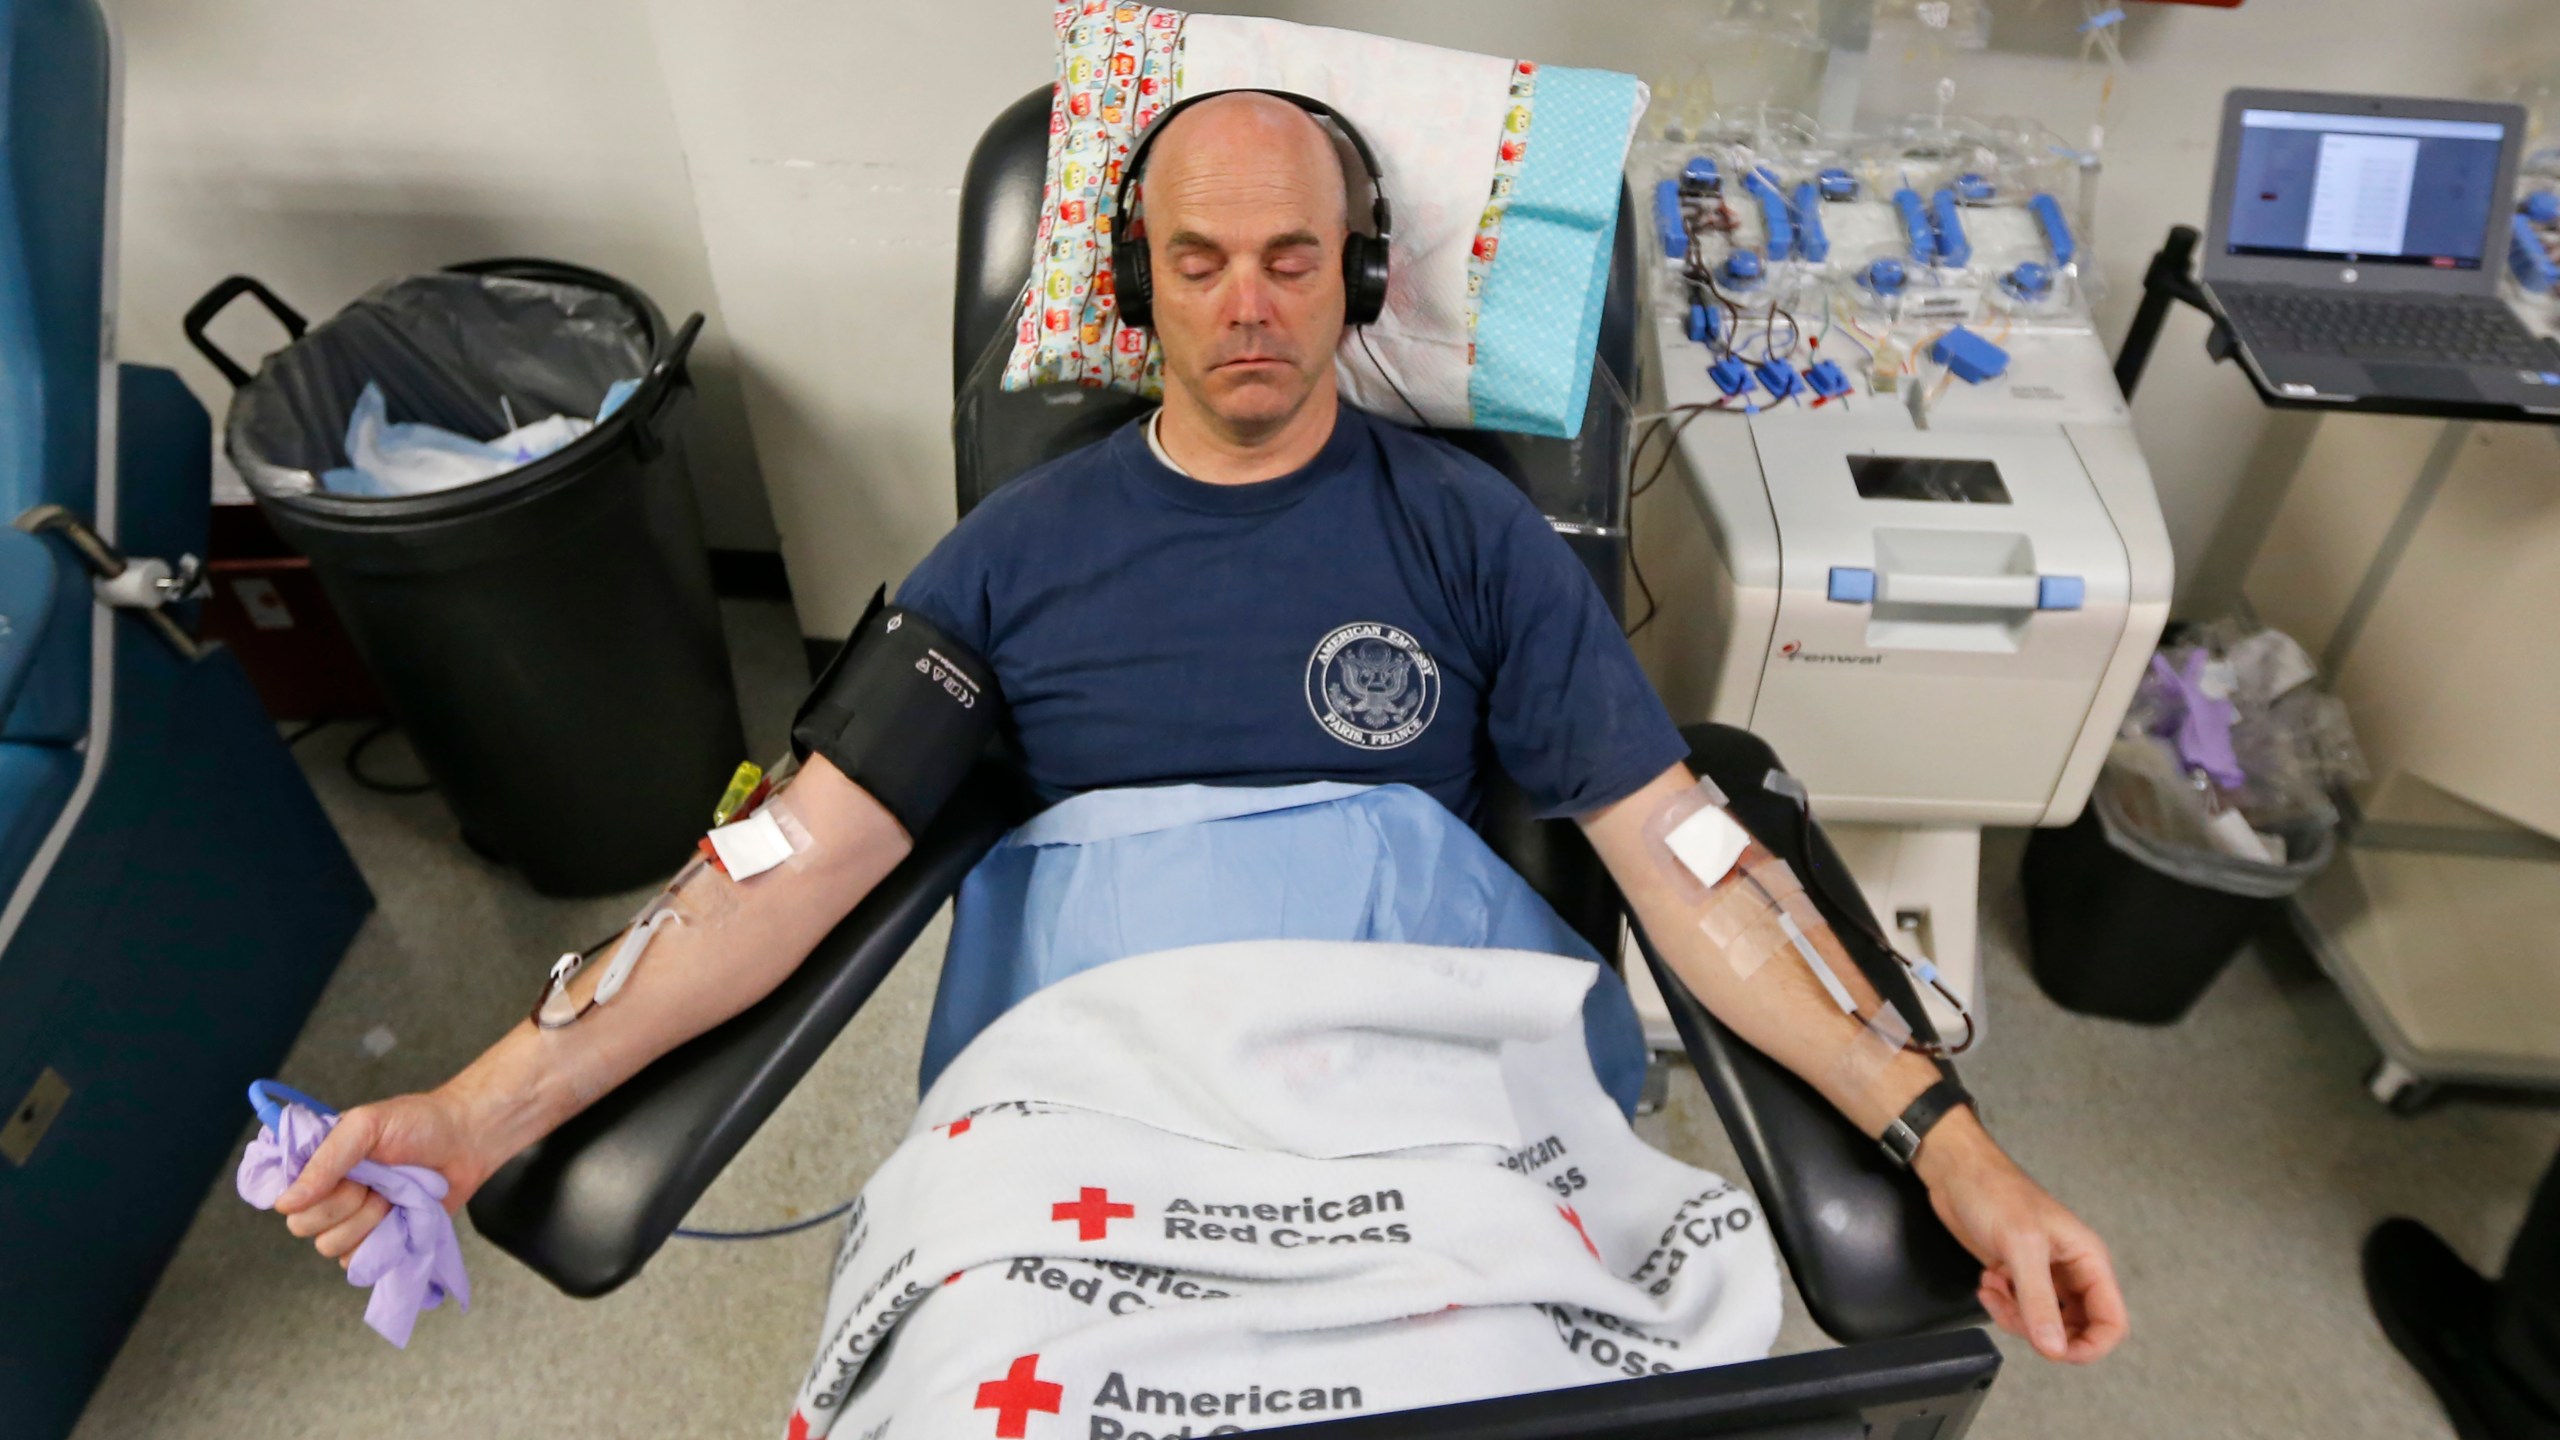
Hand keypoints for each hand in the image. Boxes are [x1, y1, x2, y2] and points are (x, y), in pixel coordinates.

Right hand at [271, 1090, 496, 1269]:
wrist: (467, 1140)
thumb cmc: (419, 1123)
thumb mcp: (366, 1126)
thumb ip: (325, 1161)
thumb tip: (285, 1203)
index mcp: (317, 1165)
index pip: (284, 1198)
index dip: (308, 1195)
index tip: (341, 1178)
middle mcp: (329, 1195)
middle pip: (304, 1226)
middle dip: (343, 1205)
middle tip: (374, 1182)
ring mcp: (354, 1221)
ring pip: (331, 1247)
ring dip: (366, 1222)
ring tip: (392, 1197)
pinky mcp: (380, 1242)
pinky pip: (360, 1263)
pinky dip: (382, 1243)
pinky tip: (400, 1218)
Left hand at [1914, 1111, 2128, 1363]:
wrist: (1956, 1172)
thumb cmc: (1994, 1192)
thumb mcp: (2020, 1246)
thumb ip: (2038, 1300)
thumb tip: (2055, 1349)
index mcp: (2088, 1259)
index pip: (2112, 1321)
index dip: (2090, 1346)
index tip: (2056, 1352)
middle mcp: (2072, 1270)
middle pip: (2075, 1329)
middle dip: (2042, 1333)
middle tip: (2013, 1314)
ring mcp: (2044, 1274)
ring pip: (2044, 1323)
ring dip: (2015, 1318)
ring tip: (1994, 1290)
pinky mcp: (2017, 1275)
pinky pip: (2018, 1310)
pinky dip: (2001, 1306)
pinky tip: (1987, 1282)